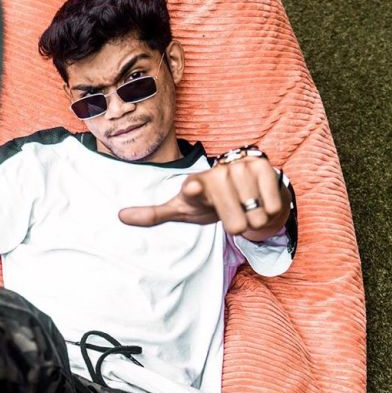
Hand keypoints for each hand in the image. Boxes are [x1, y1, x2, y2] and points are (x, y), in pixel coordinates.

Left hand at [118, 148, 290, 239]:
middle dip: (236, 225)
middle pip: (233, 221)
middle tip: (232, 217)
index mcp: (195, 185)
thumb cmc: (208, 202)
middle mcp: (217, 174)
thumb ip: (153, 214)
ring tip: (245, 206)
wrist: (242, 187)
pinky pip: (271, 205)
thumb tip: (119, 216)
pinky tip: (261, 199)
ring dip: (253, 218)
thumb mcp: (181, 209)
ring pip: (254, 215)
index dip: (195, 190)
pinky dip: (269, 209)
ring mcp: (241, 168)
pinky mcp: (264, 167)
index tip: (193, 187)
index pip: (195, 190)